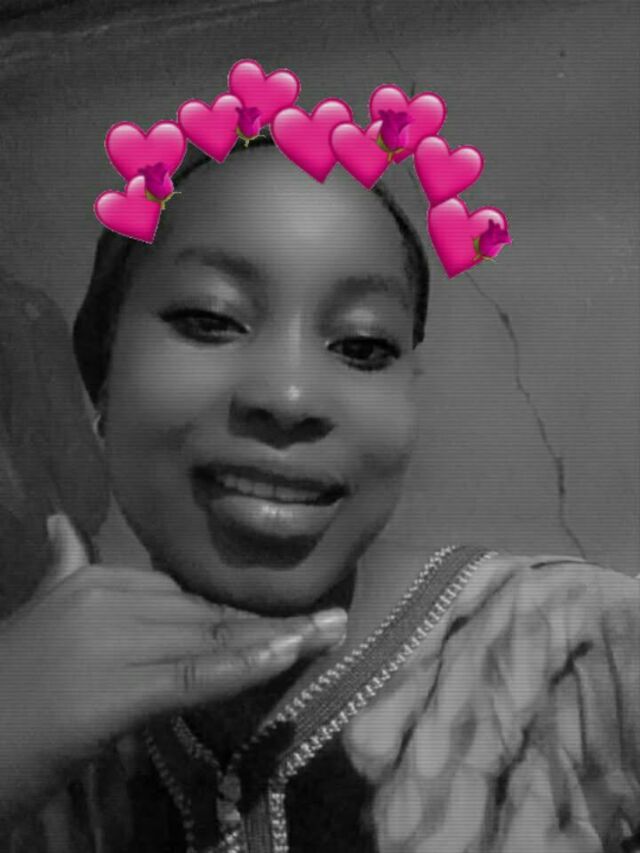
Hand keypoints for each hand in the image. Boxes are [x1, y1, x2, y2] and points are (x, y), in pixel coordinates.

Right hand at [0, 513, 346, 822]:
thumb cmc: (9, 679)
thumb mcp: (42, 612)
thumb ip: (64, 567)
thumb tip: (60, 523)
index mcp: (97, 578)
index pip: (185, 597)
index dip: (238, 617)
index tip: (286, 622)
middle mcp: (109, 599)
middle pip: (206, 616)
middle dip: (269, 625)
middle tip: (330, 624)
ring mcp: (113, 643)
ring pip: (210, 641)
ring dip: (278, 641)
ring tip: (330, 633)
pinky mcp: (116, 692)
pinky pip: (194, 676)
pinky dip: (246, 666)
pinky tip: (288, 655)